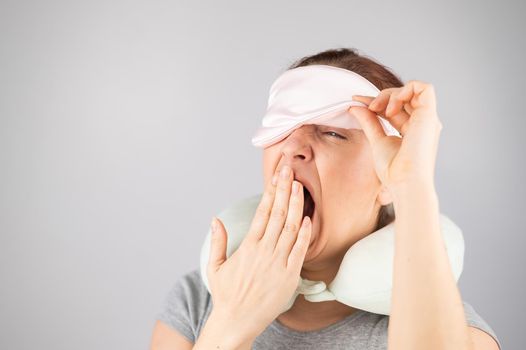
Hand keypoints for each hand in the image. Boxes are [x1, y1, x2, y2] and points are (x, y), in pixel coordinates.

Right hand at [206, 165, 311, 337]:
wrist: (237, 321)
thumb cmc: (226, 294)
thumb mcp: (215, 267)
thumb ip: (217, 242)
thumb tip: (216, 220)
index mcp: (248, 246)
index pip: (262, 211)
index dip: (271, 191)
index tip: (276, 175)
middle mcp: (264, 251)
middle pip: (278, 213)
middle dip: (284, 189)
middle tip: (289, 170)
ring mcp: (278, 263)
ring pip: (290, 228)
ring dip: (296, 206)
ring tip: (300, 187)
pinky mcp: (289, 277)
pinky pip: (299, 251)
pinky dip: (304, 234)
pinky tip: (308, 219)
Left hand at [349, 80, 442, 189]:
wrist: (404, 182)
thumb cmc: (393, 170)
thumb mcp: (376, 140)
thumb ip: (369, 122)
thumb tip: (355, 106)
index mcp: (411, 129)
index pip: (393, 107)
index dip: (375, 100)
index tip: (355, 100)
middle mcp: (422, 122)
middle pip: (403, 96)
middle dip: (382, 96)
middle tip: (369, 108)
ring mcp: (427, 119)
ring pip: (413, 89)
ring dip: (392, 93)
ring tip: (378, 109)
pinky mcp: (430, 116)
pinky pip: (424, 88)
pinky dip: (405, 90)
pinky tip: (391, 106)